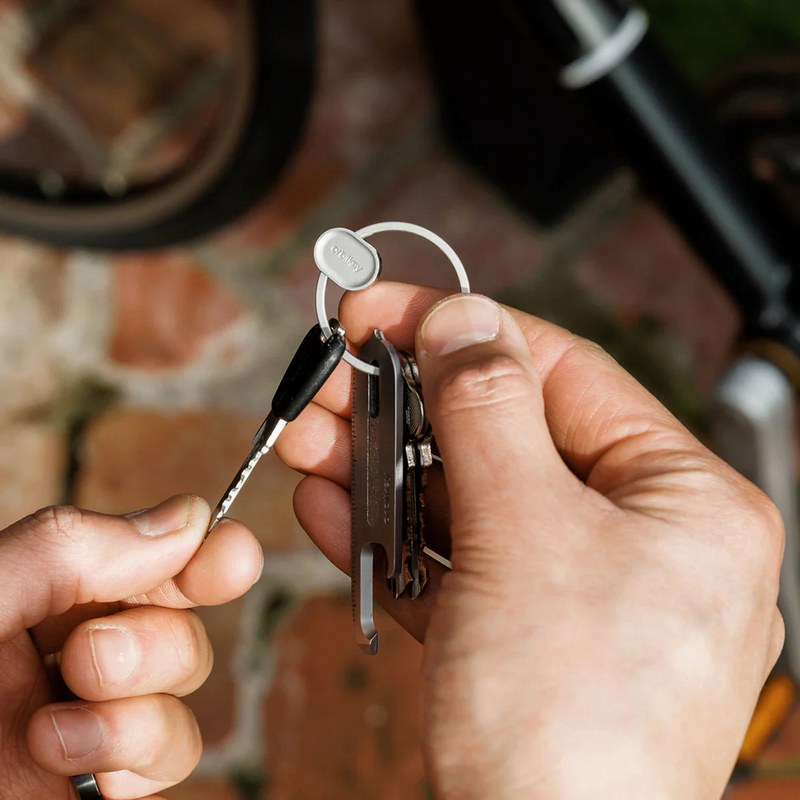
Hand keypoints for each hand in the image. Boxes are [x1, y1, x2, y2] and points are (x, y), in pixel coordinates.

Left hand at [0, 494, 261, 799]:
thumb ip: (70, 549)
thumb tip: (190, 518)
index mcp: (42, 595)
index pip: (152, 556)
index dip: (205, 550)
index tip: (226, 557)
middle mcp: (72, 653)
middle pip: (183, 622)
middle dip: (153, 638)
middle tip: (85, 658)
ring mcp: (93, 720)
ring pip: (186, 691)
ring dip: (138, 706)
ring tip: (53, 727)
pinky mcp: (103, 781)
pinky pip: (171, 757)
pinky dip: (137, 753)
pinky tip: (68, 761)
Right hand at [276, 282, 783, 798]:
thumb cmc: (571, 728)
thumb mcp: (527, 532)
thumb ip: (489, 410)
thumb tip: (463, 320)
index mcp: (684, 501)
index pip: (565, 374)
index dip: (467, 331)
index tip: (388, 310)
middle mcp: (639, 541)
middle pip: (505, 436)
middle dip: (406, 407)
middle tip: (333, 380)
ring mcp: (575, 593)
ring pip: (468, 500)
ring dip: (383, 470)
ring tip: (314, 442)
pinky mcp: (519, 639)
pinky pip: (452, 564)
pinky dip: (390, 537)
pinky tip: (330, 507)